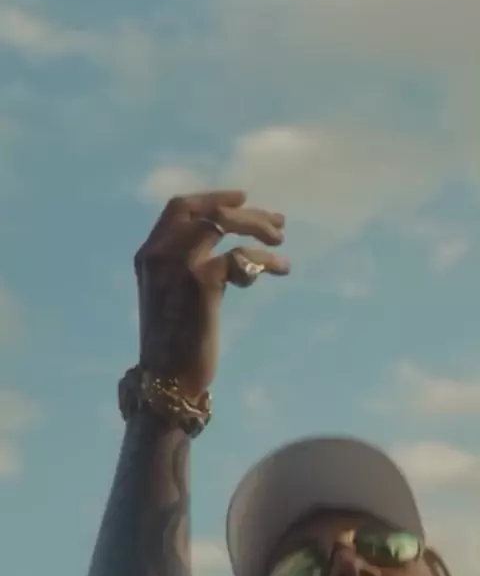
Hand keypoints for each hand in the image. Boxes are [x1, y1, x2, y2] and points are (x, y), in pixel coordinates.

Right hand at [134, 190, 289, 400]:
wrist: (167, 378)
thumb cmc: (173, 345)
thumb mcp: (172, 297)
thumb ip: (185, 268)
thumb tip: (226, 254)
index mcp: (149, 254)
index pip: (179, 208)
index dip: (212, 197)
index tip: (241, 198)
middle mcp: (160, 252)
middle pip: (206, 210)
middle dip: (245, 211)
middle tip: (277, 223)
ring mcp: (179, 263)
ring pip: (223, 222)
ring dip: (257, 225)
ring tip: (281, 240)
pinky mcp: (202, 281)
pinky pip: (242, 256)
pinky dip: (267, 260)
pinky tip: (282, 269)